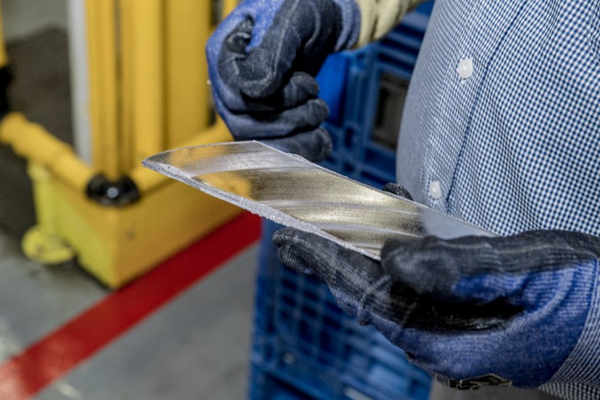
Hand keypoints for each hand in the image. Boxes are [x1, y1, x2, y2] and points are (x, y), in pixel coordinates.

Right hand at [206, 0, 359, 160]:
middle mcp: (228, 83)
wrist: (320, 20)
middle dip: (288, 119)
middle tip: (316, 100)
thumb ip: (272, 50)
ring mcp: (244, 105)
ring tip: (319, 113)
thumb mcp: (290, 20)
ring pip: (259, 142)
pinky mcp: (262, 121)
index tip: (304, 82)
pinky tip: (320, 140)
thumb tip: (255, 89)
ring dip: (296, 137)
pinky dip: (300, 149)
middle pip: (245, 124)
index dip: (272, 99)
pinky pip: (273, 149)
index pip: (235, 95)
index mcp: (224, 53)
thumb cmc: (302, 9)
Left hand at [274, 227, 599, 389]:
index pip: (368, 295)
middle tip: (299, 229)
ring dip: (365, 248)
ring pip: (393, 285)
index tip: (290, 241)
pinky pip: (420, 280)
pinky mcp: (468, 311)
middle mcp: (441, 336)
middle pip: (372, 292)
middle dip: (335, 256)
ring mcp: (454, 326)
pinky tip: (397, 226)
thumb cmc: (588, 303)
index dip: (327, 264)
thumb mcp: (525, 276)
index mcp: (446, 336)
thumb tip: (393, 259)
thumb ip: (458, 270)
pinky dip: (402, 249)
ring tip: (344, 215)